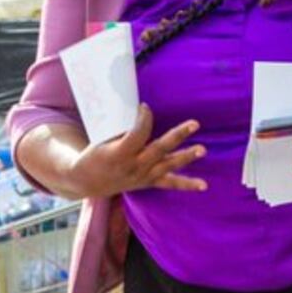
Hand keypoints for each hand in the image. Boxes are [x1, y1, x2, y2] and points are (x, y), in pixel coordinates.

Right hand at [71, 104, 206, 198]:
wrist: (87, 181)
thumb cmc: (94, 153)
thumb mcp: (101, 138)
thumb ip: (121, 127)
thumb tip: (139, 108)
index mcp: (119, 153)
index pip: (138, 133)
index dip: (144, 118)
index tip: (145, 107)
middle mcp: (134, 166)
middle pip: (159, 148)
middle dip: (178, 135)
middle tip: (195, 123)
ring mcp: (143, 176)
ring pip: (168, 165)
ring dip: (186, 156)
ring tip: (202, 149)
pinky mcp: (148, 182)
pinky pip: (169, 183)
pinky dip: (187, 184)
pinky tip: (204, 185)